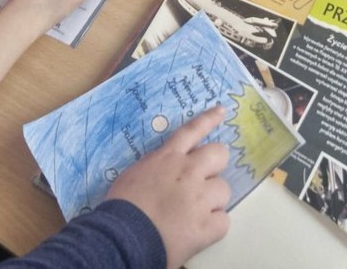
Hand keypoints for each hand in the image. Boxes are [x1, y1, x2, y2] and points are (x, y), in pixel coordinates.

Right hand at [107, 105, 230, 268]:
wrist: (123, 237)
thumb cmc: (122, 205)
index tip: (222, 111)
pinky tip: (200, 231)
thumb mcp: (136, 173)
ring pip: (224, 190)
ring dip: (213, 200)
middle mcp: (189, 171)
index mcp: (169, 158)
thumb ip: (157, 166)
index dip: (209, 119)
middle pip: (219, 154)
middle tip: (206, 178)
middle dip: (216, 165)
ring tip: (196, 213)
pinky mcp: (206, 225)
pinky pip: (223, 221)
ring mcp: (200, 198)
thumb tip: (165, 170)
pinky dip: (213, 226)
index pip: (193, 131)